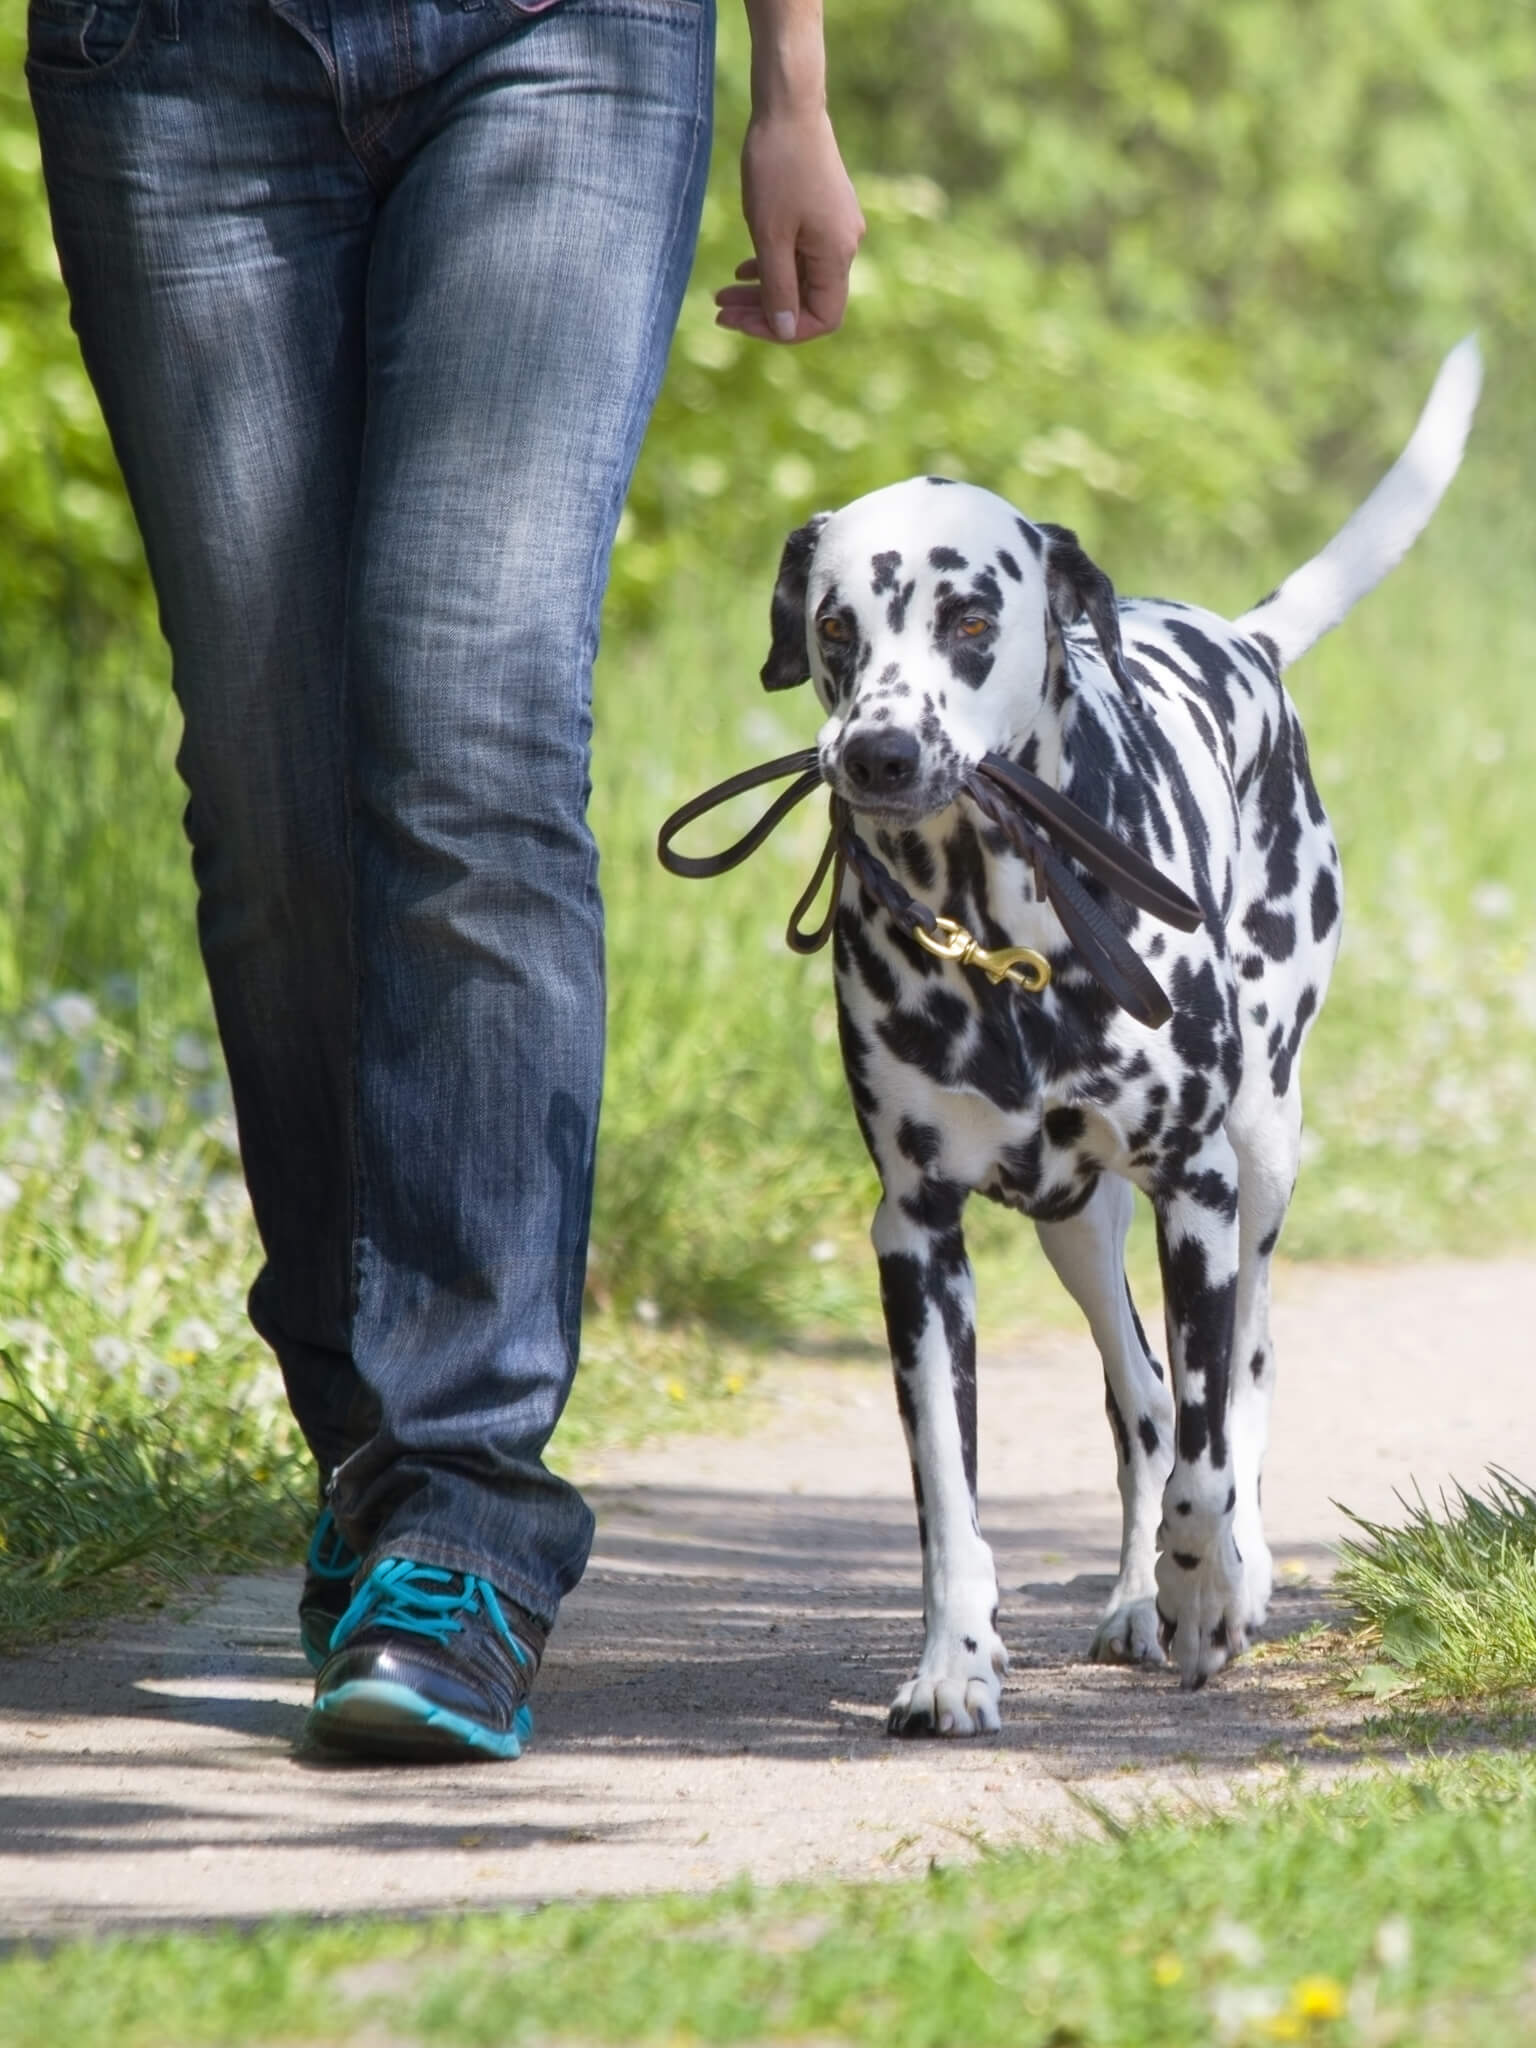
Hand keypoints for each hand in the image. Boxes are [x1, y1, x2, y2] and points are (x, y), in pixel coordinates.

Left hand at [714, 105, 864, 343]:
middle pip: (807, 300)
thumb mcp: (770, 236)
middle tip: (719, 310)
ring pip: (800, 277)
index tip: (741, 323)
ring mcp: (836, 228)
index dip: (782, 330)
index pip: (820, 318)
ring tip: (722, 293)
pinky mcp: (825, 212)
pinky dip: (773, 265)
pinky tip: (743, 268)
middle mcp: (845, 246)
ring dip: (762, 290)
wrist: (790, 107)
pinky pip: (801, 254)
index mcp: (837, 255)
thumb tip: (785, 331)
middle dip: (762, 311)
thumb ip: (778, 288)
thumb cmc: (777, 168)